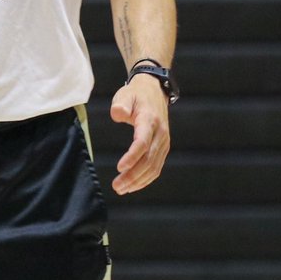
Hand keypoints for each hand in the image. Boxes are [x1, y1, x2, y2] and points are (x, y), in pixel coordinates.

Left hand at [109, 74, 170, 194]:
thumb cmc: (135, 94)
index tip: (119, 168)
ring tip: (121, 188)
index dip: (132, 157)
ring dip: (138, 181)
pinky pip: (156, 167)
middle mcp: (160, 133)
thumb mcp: (125, 94)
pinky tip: (133, 185)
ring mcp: (164, 142)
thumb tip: (118, 113)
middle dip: (132, 175)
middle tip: (116, 186)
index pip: (142, 142)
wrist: (154, 91)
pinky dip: (145, 179)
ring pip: (154, 167)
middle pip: (148, 160)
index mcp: (149, 120)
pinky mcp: (163, 148)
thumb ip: (121, 104)